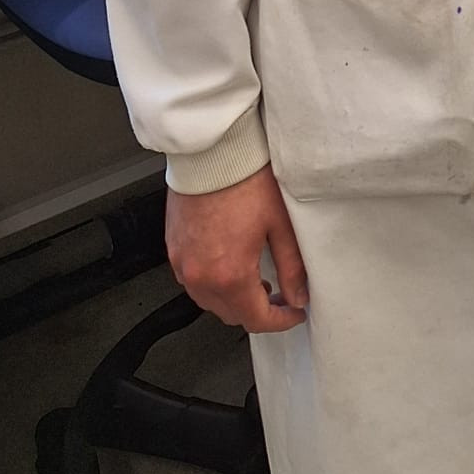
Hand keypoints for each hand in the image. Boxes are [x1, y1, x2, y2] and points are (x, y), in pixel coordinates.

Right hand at [165, 164, 308, 334]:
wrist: (212, 152)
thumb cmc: (245, 180)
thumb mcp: (280, 225)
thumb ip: (292, 266)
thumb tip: (299, 295)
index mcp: (229, 275)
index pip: (256, 319)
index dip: (280, 321)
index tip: (294, 312)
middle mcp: (200, 276)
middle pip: (231, 314)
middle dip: (258, 311)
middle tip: (280, 295)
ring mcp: (182, 263)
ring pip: (209, 301)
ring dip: (233, 298)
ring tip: (256, 280)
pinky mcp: (173, 248)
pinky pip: (193, 280)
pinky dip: (213, 282)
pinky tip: (229, 264)